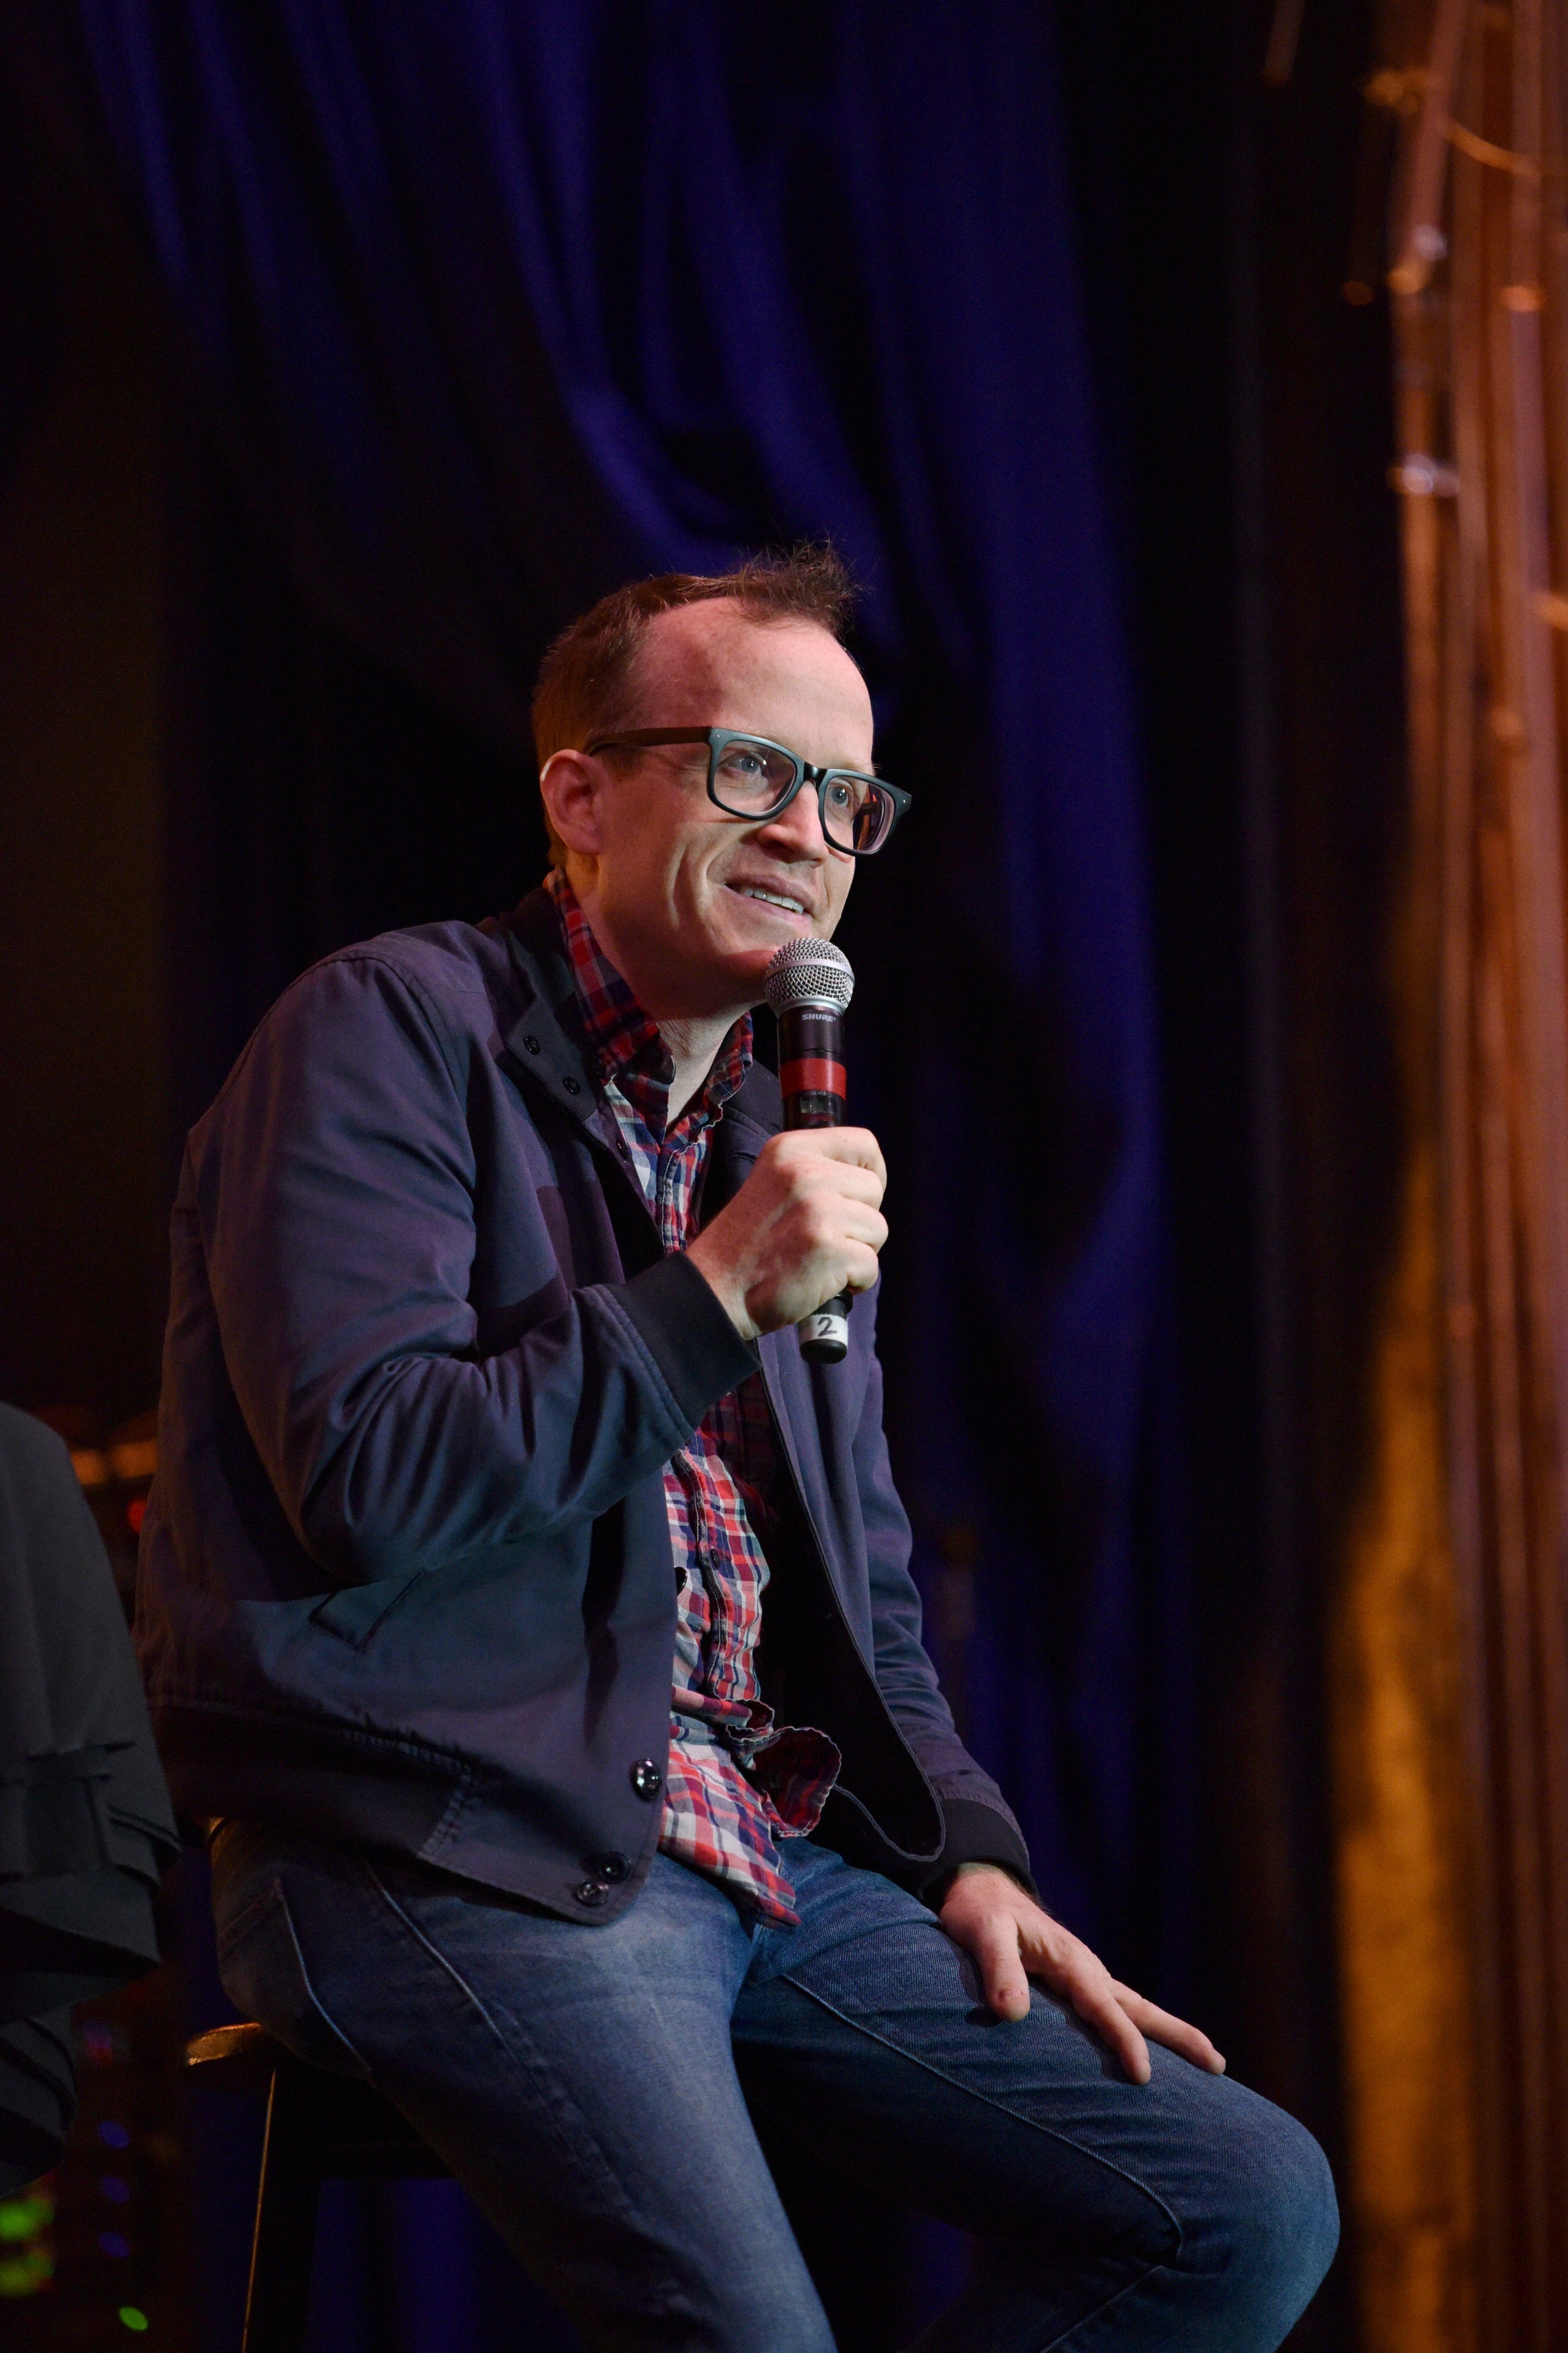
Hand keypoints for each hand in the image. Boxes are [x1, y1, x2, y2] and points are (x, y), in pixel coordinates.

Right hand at [686, 1128, 886, 1341]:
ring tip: (820, 1260)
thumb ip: (815, 1173)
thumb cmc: (748, 1244)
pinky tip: (823, 1281)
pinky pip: (871, 1265)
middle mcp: (806, 1172)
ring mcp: (819, 1210)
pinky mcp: (829, 1249)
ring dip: (858, 1251)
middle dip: (861, 1219)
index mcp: (791, 1149)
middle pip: (874, 1189)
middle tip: (825, 1238)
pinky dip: (856, 1281)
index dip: (872, 1172)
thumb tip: (868, 1180)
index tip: (858, 1198)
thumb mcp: (774, 1183)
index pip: (863, 1143)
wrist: (716, 1289)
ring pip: (878, 1228)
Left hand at [938, 1864, 1224, 2083]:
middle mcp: (1087, 1969)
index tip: (1144, 2077)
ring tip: (1209, 2063)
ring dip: (1168, 2034)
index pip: (1103, 2006)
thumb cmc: (980, 1913)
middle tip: (1218, 2064)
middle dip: (1179, 2035)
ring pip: (1134, 2008)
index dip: (1124, 2041)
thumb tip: (1011, 2014)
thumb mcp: (983, 1934)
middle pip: (1140, 2007)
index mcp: (1070, 1959)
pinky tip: (1150, 2052)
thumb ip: (998, 1970)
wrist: (982, 1890)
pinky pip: (1116, 2010)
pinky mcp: (1076, 1984)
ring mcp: (1085, 1976)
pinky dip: (1139, 2029)